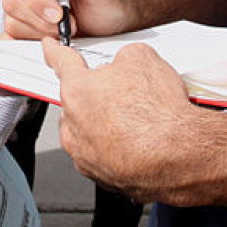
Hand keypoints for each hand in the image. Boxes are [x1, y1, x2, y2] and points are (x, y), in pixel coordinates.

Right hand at [4, 0, 130, 40]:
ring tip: (65, 28)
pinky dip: (31, 43)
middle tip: (68, 22)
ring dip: (42, 31)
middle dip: (42, 19)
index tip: (59, 13)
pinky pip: (10, 38)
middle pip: (13, 2)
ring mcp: (22, 7)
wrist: (109, 21)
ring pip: (12, 22)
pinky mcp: (21, 28)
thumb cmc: (102, 1)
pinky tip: (51, 38)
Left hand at [43, 38, 194, 200]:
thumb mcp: (143, 58)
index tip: (50, 48)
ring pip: (92, 131)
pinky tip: (145, 139)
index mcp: (77, 90)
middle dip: (100, 94)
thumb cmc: (157, 112)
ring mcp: (85, 155)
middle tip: (129, 92)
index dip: (55, 52)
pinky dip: (121, 147)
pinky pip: (106, 155)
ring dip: (109, 124)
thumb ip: (124, 57)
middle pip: (80, 101)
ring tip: (143, 119)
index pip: (61, 63)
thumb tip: (126, 64)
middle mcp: (73, 125)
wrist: (175, 153)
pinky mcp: (102, 177)